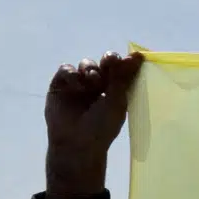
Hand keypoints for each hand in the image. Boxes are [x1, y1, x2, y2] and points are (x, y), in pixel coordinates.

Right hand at [44, 51, 143, 198]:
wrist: (77, 142)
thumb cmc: (102, 126)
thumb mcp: (117, 101)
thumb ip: (123, 78)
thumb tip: (138, 56)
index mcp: (116, 90)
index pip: (121, 69)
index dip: (125, 62)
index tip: (133, 57)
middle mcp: (98, 85)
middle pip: (104, 62)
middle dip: (108, 61)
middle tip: (110, 63)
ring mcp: (79, 84)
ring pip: (86, 63)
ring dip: (91, 69)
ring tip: (94, 83)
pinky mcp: (60, 85)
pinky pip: (67, 69)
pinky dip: (73, 73)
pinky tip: (77, 84)